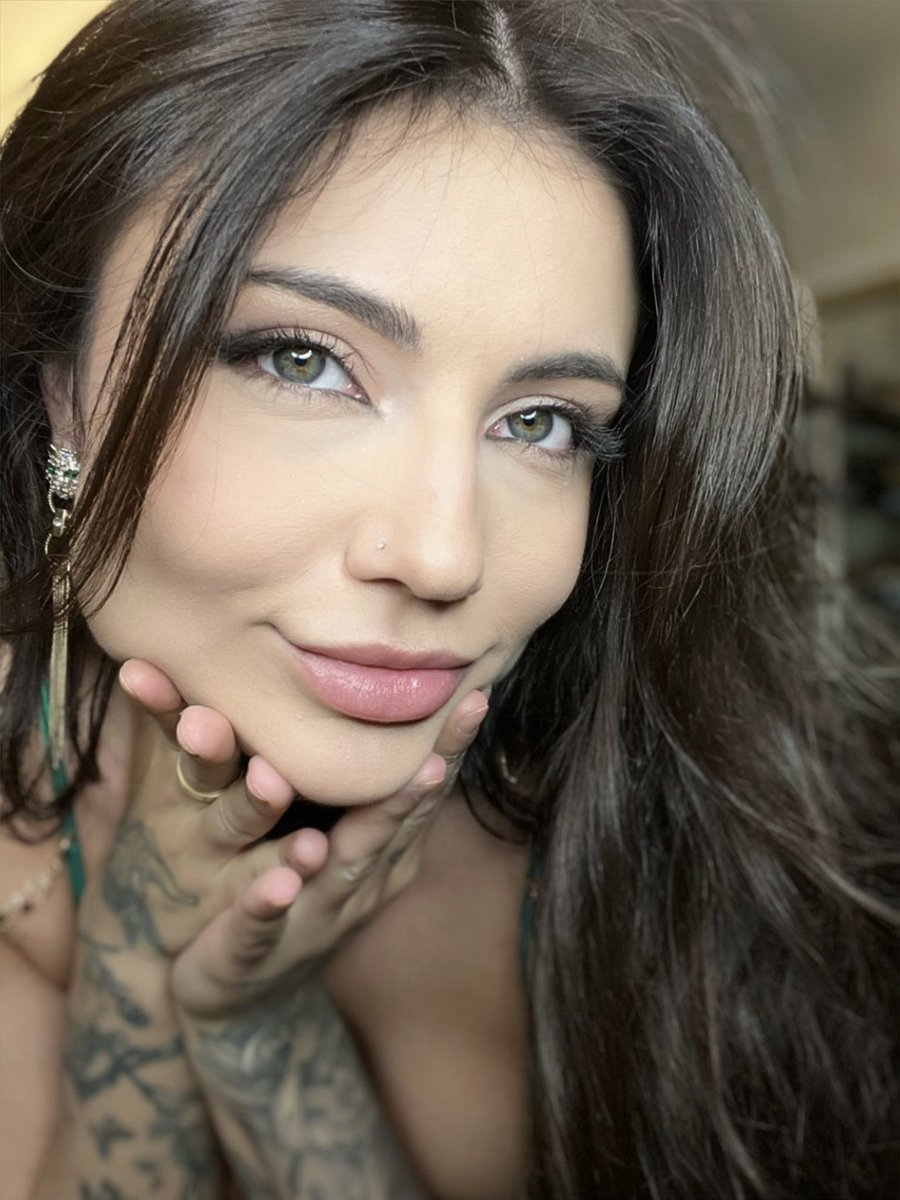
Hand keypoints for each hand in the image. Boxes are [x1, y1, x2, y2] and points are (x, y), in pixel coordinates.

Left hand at [169, 687, 487, 1019]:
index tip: (477, 694)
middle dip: (423, 776)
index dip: (448, 748)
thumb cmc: (288, 893)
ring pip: (341, 868)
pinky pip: (261, 926)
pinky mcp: (251, 951)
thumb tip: (375, 703)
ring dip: (366, 831)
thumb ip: (349, 785)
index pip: (418, 793)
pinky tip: (279, 884)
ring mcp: (309, 918)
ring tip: (396, 786)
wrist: (236, 1005)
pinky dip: (271, 904)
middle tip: (459, 723)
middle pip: (393, 823)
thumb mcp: (327, 835)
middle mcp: (355, 882)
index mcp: (376, 853)